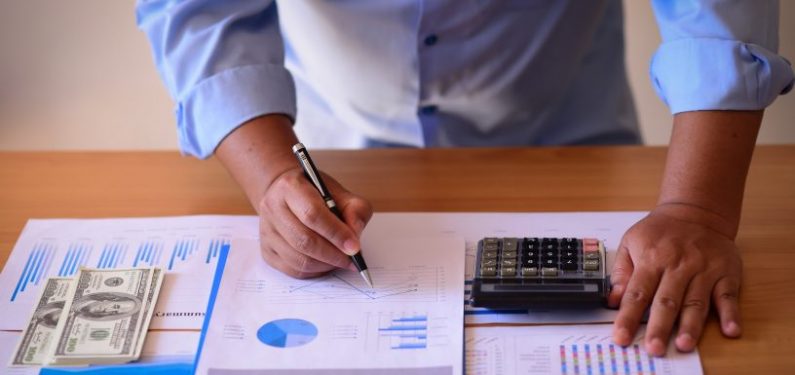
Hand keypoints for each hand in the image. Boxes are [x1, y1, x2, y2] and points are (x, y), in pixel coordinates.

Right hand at [257, 166, 372, 277]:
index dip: (336, 233)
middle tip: (351, 260)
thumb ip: (355, 210)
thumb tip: (354, 237)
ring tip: (341, 261)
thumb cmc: (316, 195)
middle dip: (332, 255)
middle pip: (304, 241)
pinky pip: (292, 270)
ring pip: (298, 259)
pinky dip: (314, 272)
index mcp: (290, 187)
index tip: (354, 247)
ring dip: (325, 265)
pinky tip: (326, 264)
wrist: (288, 196)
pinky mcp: (266, 250)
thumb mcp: (341, 193)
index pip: (312, 214)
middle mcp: (272, 207)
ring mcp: (266, 231)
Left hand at [608, 203, 742, 355]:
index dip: (628, 317)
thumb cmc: (661, 231)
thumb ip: (622, 272)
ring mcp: (704, 270)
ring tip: (684, 344)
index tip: (621, 337)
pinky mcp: (726, 273)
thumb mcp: (631, 241)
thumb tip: (612, 299)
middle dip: (659, 326)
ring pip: (696, 302)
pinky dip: (731, 314)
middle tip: (654, 348)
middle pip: (667, 301)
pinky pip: (728, 296)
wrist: (697, 210)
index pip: (637, 292)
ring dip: (691, 325)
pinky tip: (730, 330)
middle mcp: (678, 265)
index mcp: (652, 258)